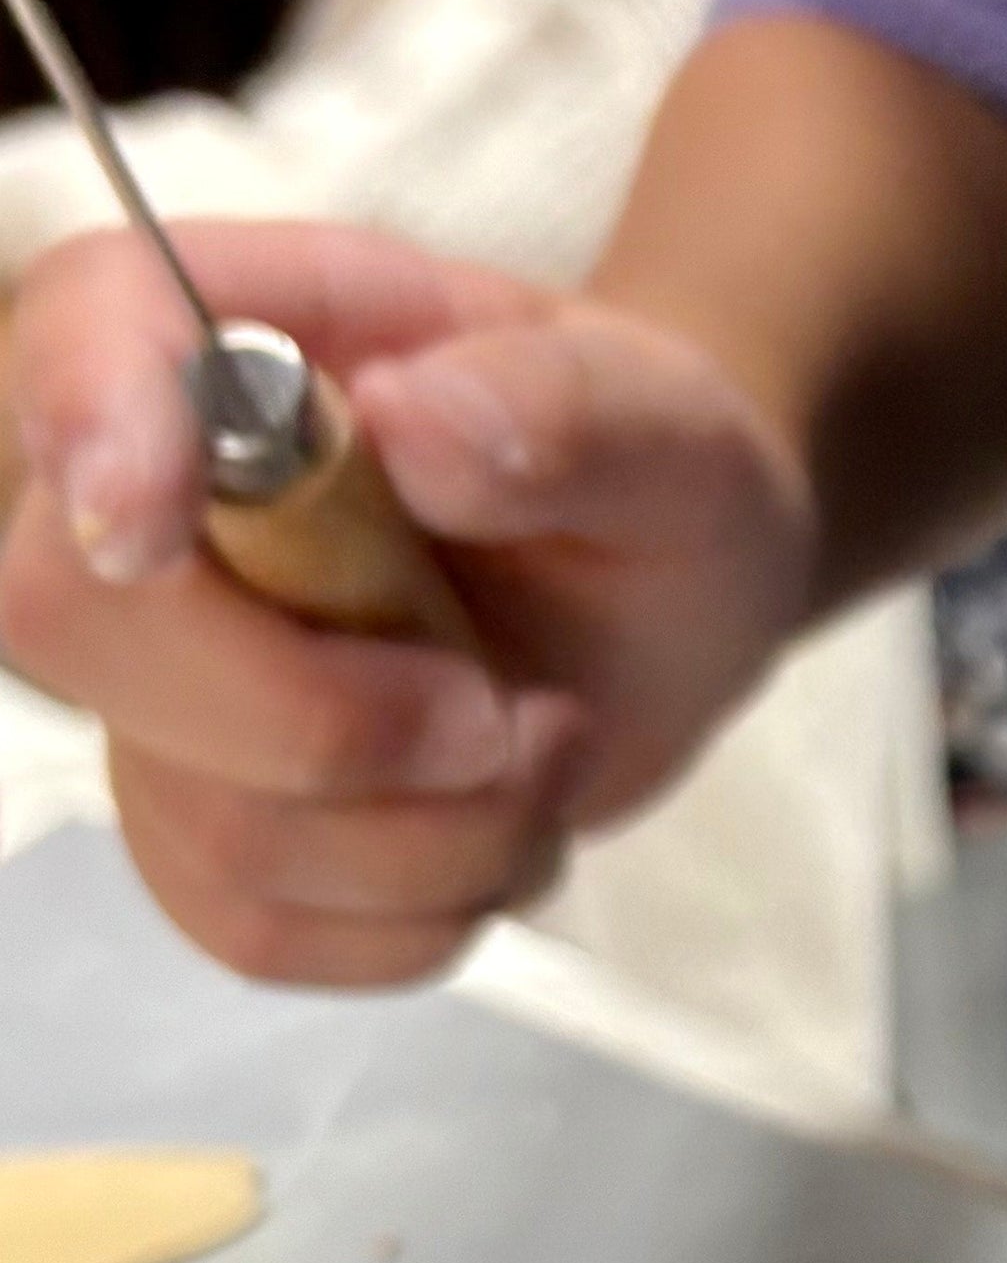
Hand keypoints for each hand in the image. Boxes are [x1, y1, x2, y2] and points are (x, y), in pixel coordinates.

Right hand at [0, 220, 814, 984]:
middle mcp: (162, 507)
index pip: (80, 338)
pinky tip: (498, 837)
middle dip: (325, 722)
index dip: (86, 428)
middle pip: (77, 622)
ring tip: (544, 751)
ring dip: (430, 840)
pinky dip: (415, 920)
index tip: (152, 523)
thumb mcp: (672, 426)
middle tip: (502, 711)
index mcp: (244, 335)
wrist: (673, 598)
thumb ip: (563, 407)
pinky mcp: (219, 824)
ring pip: (207, 823)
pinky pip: (257, 927)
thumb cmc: (650, 475)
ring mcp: (169, 679)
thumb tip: (414, 425)